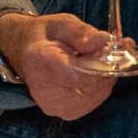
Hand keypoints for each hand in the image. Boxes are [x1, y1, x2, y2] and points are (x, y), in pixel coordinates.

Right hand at [0, 11, 116, 121]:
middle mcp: (45, 91)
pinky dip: (102, 84)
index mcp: (40, 62)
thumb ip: (82, 32)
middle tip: (111, 47)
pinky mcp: (67, 113)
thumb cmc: (44, 37)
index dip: (101, 62)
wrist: (26, 55)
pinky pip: (96, 99)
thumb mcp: (61, 24)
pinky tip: (95, 70)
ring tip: (100, 57)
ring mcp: (56, 106)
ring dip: (107, 74)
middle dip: (107, 65)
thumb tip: (104, 41)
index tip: (111, 45)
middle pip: (91, 84)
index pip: (77, 74)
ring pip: (98, 92)